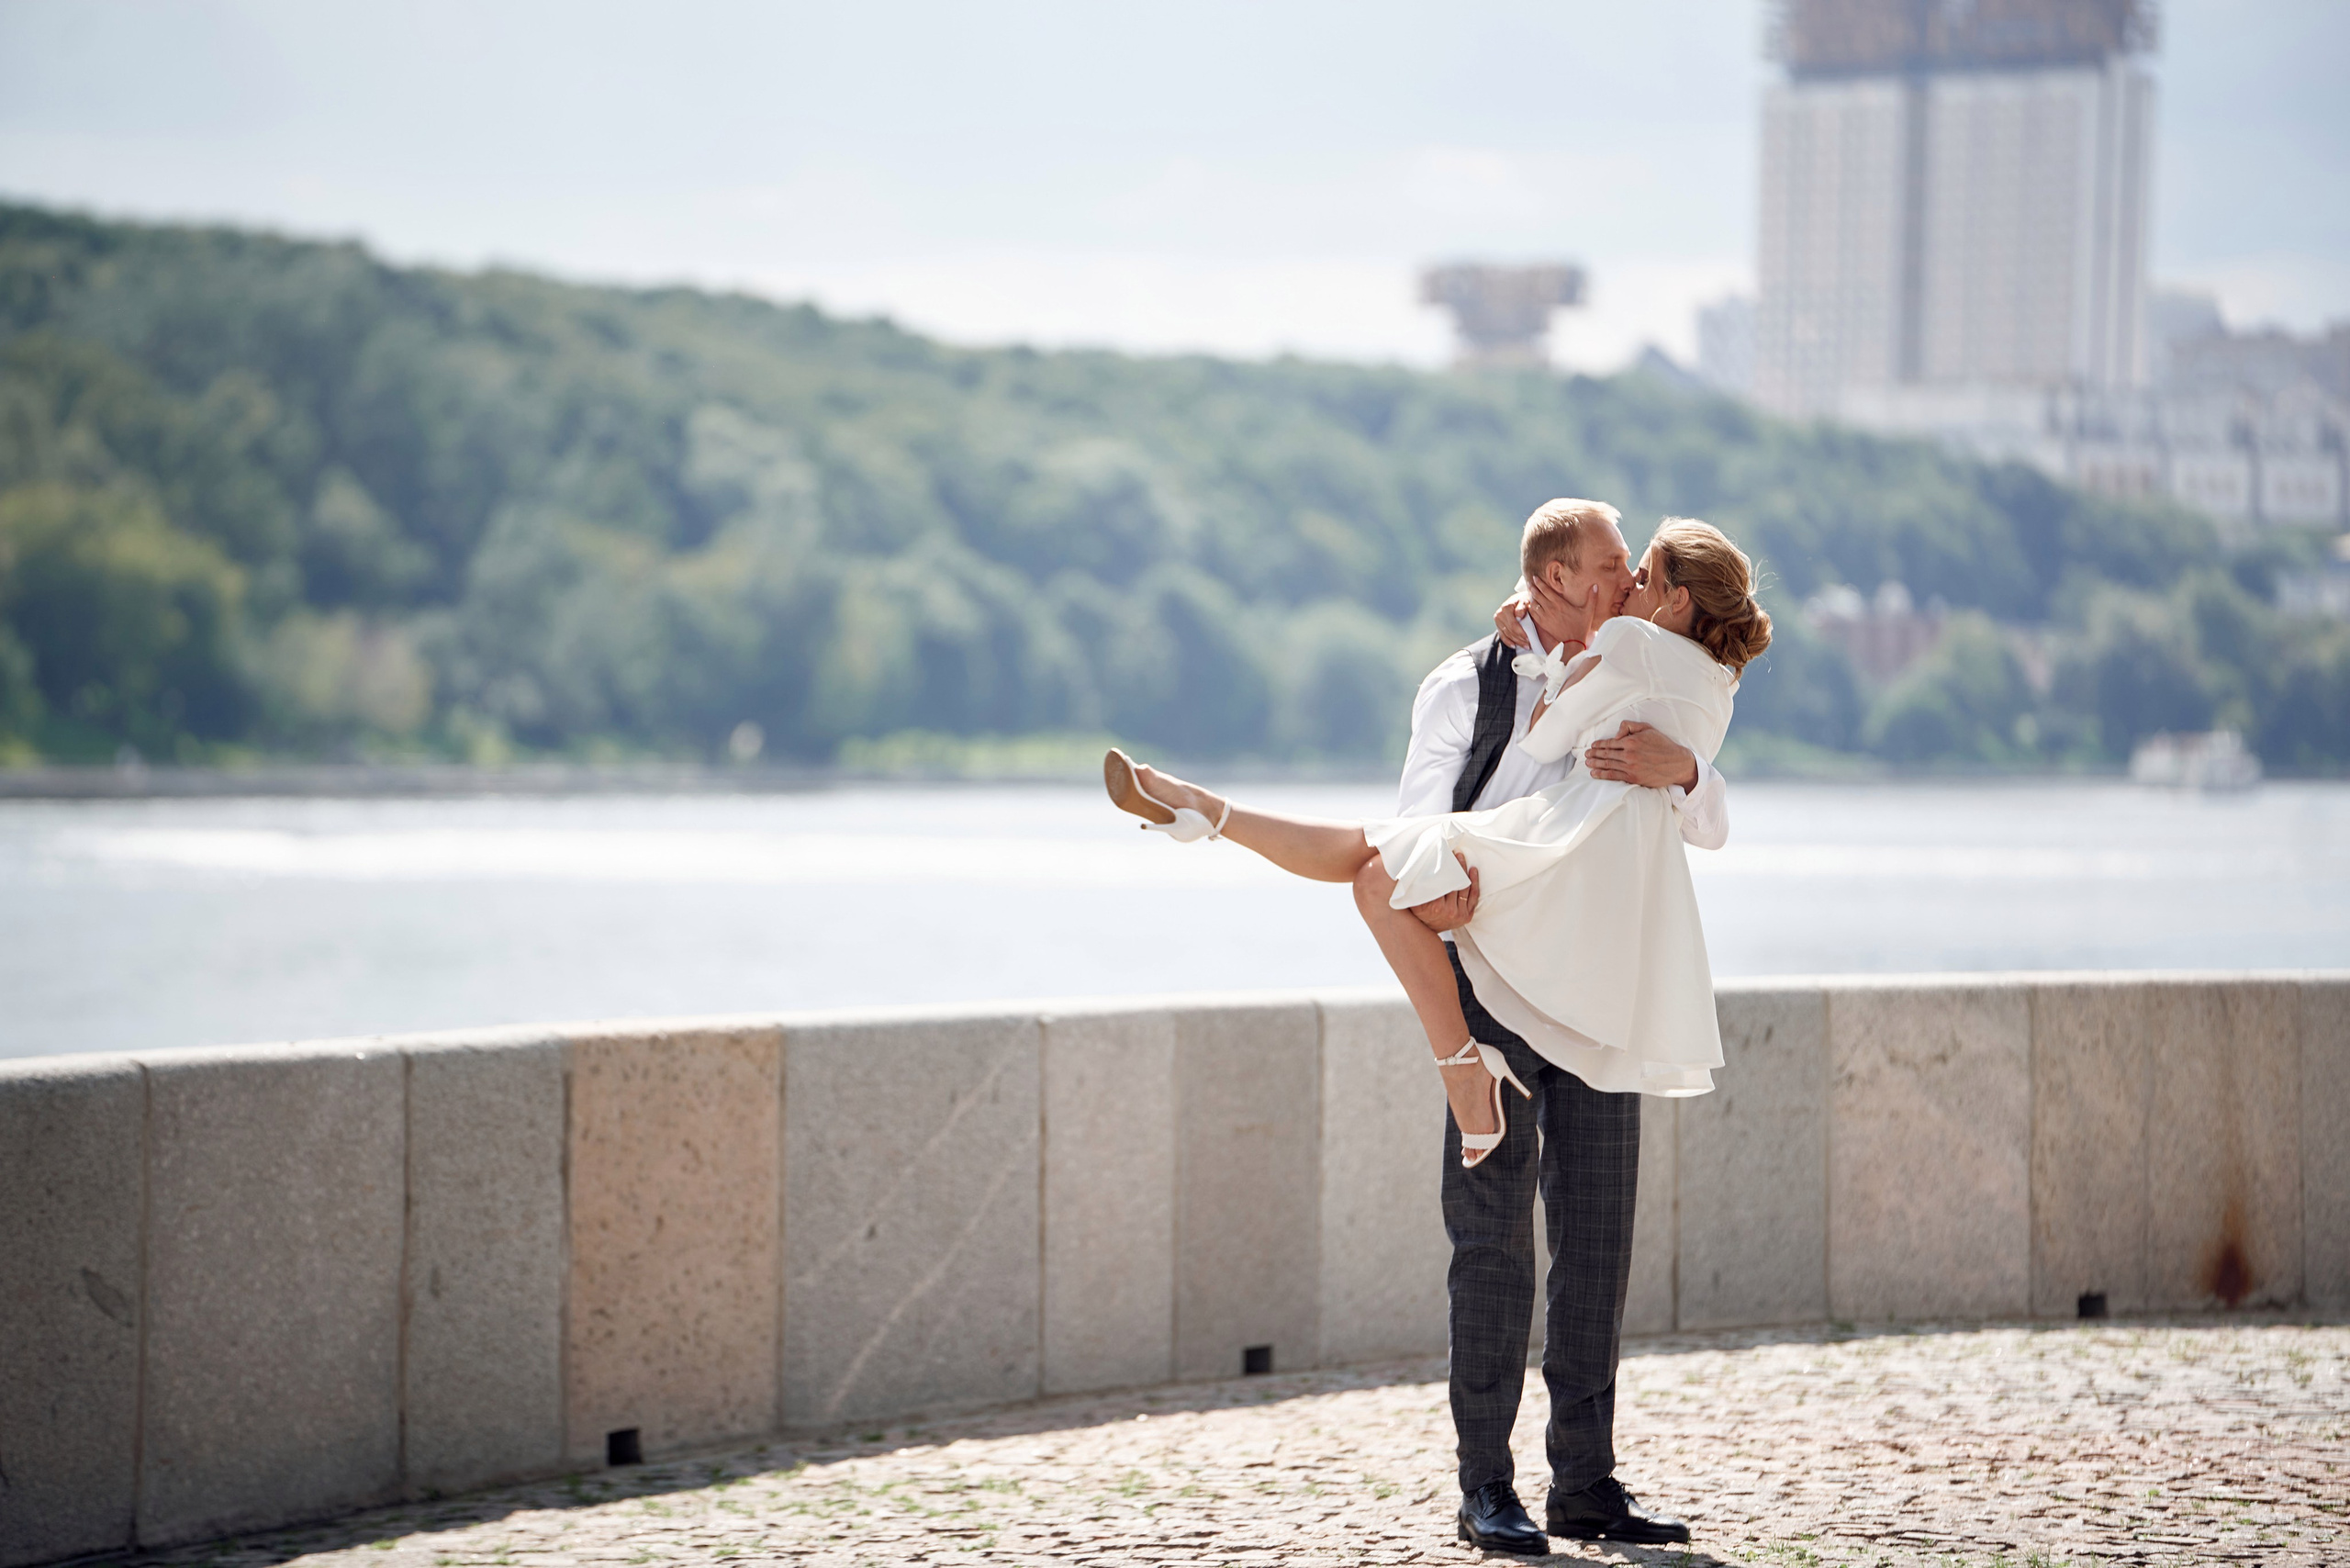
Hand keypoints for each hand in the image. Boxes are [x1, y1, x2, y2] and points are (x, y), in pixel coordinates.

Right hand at [1408, 853, 1479, 932]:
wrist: (1428, 931)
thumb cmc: (1420, 913)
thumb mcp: (1413, 903)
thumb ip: (1412, 890)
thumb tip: (1405, 872)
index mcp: (1435, 906)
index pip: (1441, 883)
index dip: (1443, 868)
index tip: (1442, 856)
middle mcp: (1449, 911)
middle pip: (1454, 883)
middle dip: (1455, 866)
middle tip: (1455, 853)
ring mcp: (1459, 914)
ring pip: (1464, 888)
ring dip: (1464, 871)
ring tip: (1462, 857)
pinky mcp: (1467, 916)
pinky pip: (1473, 896)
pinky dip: (1474, 882)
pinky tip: (1473, 870)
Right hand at [1492, 586, 1533, 647]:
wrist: (1519, 599)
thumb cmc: (1525, 600)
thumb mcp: (1526, 600)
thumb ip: (1522, 607)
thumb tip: (1518, 616)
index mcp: (1506, 607)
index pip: (1513, 625)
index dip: (1521, 633)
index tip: (1529, 639)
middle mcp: (1500, 614)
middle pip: (1510, 631)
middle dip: (1520, 639)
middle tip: (1528, 645)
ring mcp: (1497, 620)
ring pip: (1507, 634)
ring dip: (1516, 642)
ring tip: (1525, 646)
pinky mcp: (1498, 625)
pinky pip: (1502, 635)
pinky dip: (1508, 642)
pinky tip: (1514, 646)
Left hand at [1528, 572, 1602, 648]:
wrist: (1573, 641)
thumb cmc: (1581, 626)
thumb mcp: (1588, 611)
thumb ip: (1592, 597)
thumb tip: (1596, 585)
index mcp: (1560, 603)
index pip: (1546, 590)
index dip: (1539, 583)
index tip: (1535, 578)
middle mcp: (1551, 609)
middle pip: (1537, 595)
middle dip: (1532, 587)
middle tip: (1529, 582)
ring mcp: (1545, 616)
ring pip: (1534, 604)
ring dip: (1531, 597)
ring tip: (1530, 592)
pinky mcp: (1543, 624)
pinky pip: (1533, 613)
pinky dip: (1531, 608)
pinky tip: (1531, 604)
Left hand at [1584, 721, 1699, 789]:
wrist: (1677, 763)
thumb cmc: (1663, 744)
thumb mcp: (1648, 729)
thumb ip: (1629, 727)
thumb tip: (1616, 734)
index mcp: (1632, 741)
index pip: (1610, 743)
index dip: (1599, 745)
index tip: (1592, 747)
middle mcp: (1629, 754)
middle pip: (1606, 754)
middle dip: (1594, 755)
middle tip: (1586, 756)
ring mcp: (1631, 767)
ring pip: (1608, 765)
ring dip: (1595, 764)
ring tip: (1587, 764)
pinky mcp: (1634, 777)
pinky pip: (1614, 776)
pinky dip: (1602, 775)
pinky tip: (1594, 774)